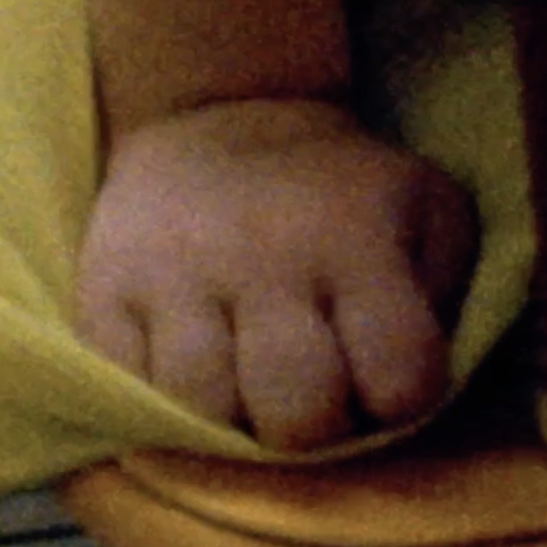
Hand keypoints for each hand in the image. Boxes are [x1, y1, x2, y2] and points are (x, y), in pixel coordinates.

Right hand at [72, 98, 477, 450]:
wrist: (216, 115)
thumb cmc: (338, 192)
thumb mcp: (426, 213)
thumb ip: (442, 300)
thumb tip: (410, 395)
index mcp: (355, 238)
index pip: (399, 381)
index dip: (399, 403)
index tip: (383, 383)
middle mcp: (261, 257)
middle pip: (297, 416)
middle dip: (313, 431)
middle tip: (309, 404)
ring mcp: (171, 276)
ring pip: (203, 414)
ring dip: (232, 426)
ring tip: (246, 396)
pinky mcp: (103, 292)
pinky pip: (130, 394)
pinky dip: (162, 410)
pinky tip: (192, 383)